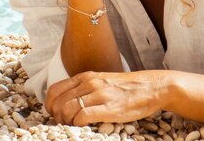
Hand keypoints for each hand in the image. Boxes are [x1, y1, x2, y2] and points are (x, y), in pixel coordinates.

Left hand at [45, 70, 164, 125]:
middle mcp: (91, 83)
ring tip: (74, 125)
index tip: (55, 114)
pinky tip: (86, 125)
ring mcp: (100, 95)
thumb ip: (86, 87)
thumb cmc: (129, 88)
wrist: (153, 87)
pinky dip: (78, 124)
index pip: (54, 90)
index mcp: (87, 77)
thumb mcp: (104, 81)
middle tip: (65, 123)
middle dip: (56, 117)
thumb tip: (67, 101)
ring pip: (67, 109)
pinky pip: (82, 117)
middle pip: (58, 102)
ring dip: (66, 122)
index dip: (49, 105)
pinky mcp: (110, 107)